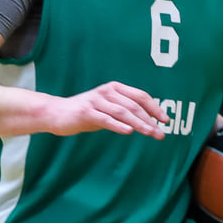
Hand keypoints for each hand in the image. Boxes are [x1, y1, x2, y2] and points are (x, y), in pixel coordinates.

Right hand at [44, 82, 168, 138]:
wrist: (56, 113)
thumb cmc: (85, 112)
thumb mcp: (107, 109)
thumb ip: (124, 112)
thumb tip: (148, 121)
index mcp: (115, 88)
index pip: (140, 96)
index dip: (155, 108)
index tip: (165, 120)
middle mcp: (107, 92)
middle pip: (134, 105)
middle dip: (150, 120)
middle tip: (160, 133)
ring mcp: (96, 101)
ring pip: (123, 112)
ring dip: (139, 123)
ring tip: (150, 133)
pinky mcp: (86, 112)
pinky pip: (105, 119)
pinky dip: (118, 125)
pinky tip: (129, 132)